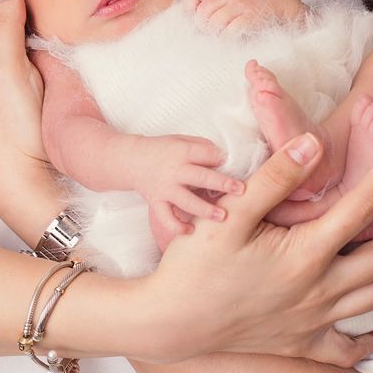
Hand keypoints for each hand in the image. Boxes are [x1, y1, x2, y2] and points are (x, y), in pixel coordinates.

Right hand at [129, 134, 245, 223]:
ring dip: (204, 209)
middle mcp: (175, 171)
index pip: (206, 153)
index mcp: (182, 151)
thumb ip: (202, 148)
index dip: (222, 158)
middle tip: (240, 190)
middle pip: (200, 177)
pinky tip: (191, 232)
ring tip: (222, 217)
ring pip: (186, 201)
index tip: (237, 164)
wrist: (132, 160)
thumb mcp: (182, 140)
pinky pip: (166, 218)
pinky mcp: (157, 202)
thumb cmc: (164, 150)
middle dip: (221, 184)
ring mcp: (165, 189)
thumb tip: (226, 159)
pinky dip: (176, 226)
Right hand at [133, 128, 372, 367]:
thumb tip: (316, 145)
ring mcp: (314, 322)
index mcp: (304, 255)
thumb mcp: (229, 214)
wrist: (167, 323)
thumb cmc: (192, 266)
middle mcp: (320, 291)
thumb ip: (275, 178)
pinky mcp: (302, 344)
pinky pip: (354, 346)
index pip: (366, 204)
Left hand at [186, 0, 305, 30]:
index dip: (190, 6)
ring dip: (214, 33)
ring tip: (219, 37)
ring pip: (214, 22)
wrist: (283, 4)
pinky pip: (229, 32)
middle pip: (203, 10)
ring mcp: (240, 5)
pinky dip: (226, 39)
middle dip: (202, 24)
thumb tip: (197, 12)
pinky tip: (230, 40)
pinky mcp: (249, 18)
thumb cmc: (258, 1)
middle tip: (208, 32)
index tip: (193, 16)